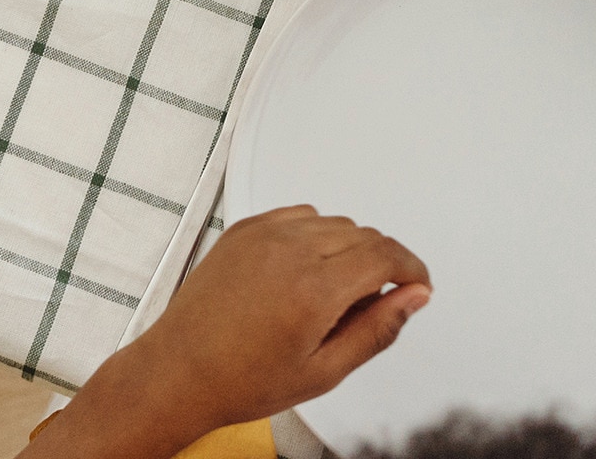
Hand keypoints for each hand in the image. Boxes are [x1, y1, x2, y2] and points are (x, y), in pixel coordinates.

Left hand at [143, 208, 429, 424]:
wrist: (178, 371)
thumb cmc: (241, 380)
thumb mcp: (323, 372)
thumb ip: (377, 330)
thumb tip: (414, 297)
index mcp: (315, 289)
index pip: (385, 255)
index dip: (410, 268)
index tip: (416, 282)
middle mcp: (292, 251)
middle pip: (364, 236)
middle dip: (380, 264)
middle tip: (368, 304)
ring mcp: (266, 233)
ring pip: (335, 223)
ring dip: (347, 248)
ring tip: (327, 295)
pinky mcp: (246, 227)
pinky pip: (300, 215)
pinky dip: (313, 235)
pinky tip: (301, 271)